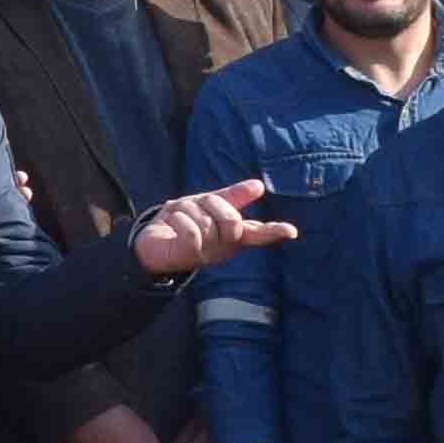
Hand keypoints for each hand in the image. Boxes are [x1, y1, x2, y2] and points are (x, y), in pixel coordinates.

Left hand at [122, 179, 301, 277]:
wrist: (152, 240)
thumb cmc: (184, 222)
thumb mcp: (207, 204)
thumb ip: (232, 197)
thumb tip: (259, 186)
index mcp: (232, 235)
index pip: (258, 233)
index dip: (274, 231)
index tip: (291, 231)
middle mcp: (224, 247)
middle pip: (232, 221)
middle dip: (213, 204)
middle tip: (196, 204)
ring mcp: (208, 255)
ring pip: (208, 222)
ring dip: (188, 210)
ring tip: (179, 215)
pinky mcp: (189, 257)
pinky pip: (191, 231)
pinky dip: (179, 218)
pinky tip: (172, 221)